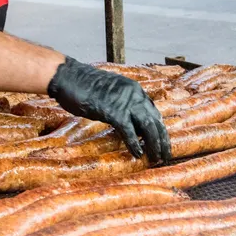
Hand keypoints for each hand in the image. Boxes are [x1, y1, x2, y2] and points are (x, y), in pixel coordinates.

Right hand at [47, 57, 170, 161]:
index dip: (159, 128)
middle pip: (155, 120)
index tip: (162, 141)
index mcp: (134, 89)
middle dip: (162, 139)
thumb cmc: (84, 85)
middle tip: (166, 155)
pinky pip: (129, 131)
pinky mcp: (114, 111)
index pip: (153, 111)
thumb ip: (121, 105)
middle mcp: (134, 94)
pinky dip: (134, 144)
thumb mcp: (109, 93)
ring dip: (154, 145)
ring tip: (157, 159)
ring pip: (148, 126)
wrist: (69, 77)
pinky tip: (137, 154)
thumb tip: (130, 124)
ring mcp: (125, 102)